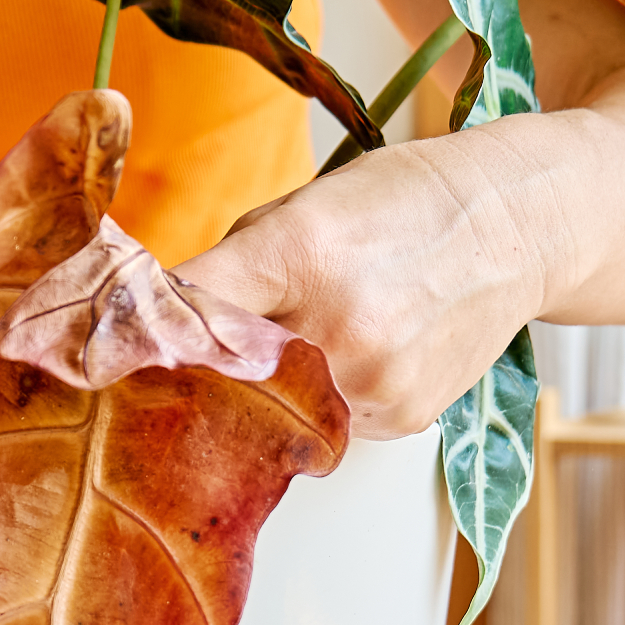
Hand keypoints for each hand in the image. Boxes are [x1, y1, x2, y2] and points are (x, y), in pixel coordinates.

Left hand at [175, 124, 551, 439]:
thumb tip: (158, 323)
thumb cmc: (404, 203)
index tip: (105, 352)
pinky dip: (324, 396)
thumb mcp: (304, 206)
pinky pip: (326, 422)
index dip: (140, 331)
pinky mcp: (400, 417)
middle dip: (202, 368)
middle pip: (220, 375)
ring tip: (319, 329)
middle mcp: (338, 323)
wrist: (519, 223)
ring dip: (269, 384)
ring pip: (272, 407)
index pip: (188, 307)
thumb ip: (229, 266)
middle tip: (196, 356)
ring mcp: (372, 379)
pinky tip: (361, 351)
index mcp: (301, 250)